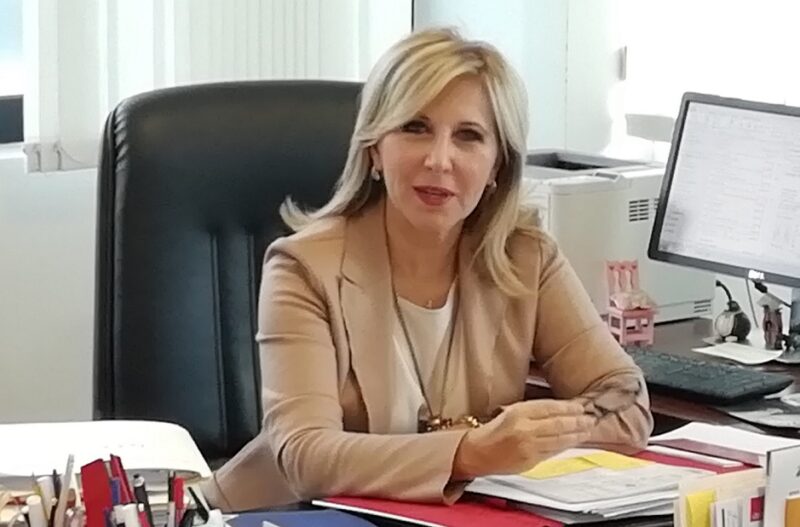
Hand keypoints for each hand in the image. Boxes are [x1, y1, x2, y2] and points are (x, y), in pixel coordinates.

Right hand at [452, 399, 595, 479]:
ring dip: (576, 435)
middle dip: (577, 421)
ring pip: (559, 439)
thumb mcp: (510, 412)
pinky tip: (572, 441)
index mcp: (518, 413)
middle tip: (591, 418)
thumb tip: (559, 411)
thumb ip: (533, 412)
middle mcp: (524, 429)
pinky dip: (564, 446)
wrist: (476, 453)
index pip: (549, 407)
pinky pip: (552, 452)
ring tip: (587, 430)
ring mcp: (528, 447)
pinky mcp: (530, 461)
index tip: (580, 406)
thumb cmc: (492, 431)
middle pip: (558, 424)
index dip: (568, 407)